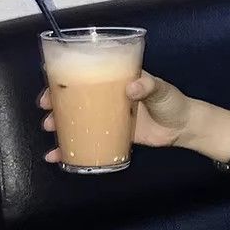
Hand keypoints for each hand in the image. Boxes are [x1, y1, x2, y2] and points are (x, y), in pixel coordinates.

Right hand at [38, 71, 191, 163]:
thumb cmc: (173, 101)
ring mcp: (109, 116)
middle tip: (45, 108)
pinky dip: (72, 148)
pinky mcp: (113, 134)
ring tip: (50, 129)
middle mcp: (109, 96)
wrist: (184, 127)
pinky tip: (58, 156)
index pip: (88, 73)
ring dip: (59, 123)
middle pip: (76, 96)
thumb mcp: (161, 89)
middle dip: (56, 101)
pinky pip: (88, 139)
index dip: (66, 75)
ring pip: (78, 118)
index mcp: (117, 79)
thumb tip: (132, 87)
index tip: (50, 79)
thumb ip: (148, 86)